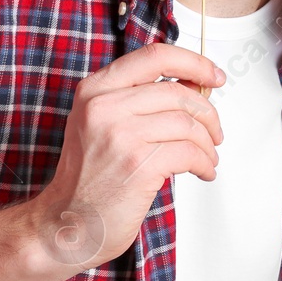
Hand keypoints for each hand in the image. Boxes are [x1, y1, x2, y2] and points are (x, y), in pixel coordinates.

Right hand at [34, 42, 224, 268]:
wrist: (66, 223)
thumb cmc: (88, 178)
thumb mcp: (101, 124)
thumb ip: (139, 100)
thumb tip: (193, 85)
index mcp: (96, 90)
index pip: (155, 57)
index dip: (194, 63)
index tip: (214, 75)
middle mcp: (104, 106)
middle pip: (177, 92)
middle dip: (207, 113)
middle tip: (215, 132)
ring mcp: (120, 135)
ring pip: (187, 123)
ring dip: (207, 143)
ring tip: (208, 157)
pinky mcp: (138, 164)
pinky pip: (189, 152)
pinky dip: (205, 163)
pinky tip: (203, 171)